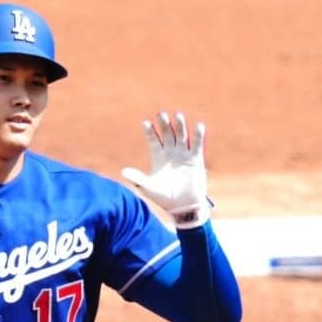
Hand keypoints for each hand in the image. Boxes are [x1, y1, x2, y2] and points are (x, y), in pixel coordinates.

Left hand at [121, 111, 210, 228]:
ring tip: (178, 116)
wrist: (183, 207)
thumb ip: (137, 178)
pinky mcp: (196, 160)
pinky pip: (197, 145)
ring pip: (182, 136)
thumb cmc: (164, 198)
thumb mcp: (148, 187)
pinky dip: (198, 136)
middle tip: (161, 114)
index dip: (150, 132)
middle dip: (164, 125)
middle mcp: (171, 153)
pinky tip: (198, 126)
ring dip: (180, 126)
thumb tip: (122, 172)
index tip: (145, 123)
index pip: (153, 140)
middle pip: (167, 134)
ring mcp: (184, 155)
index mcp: (158, 158)